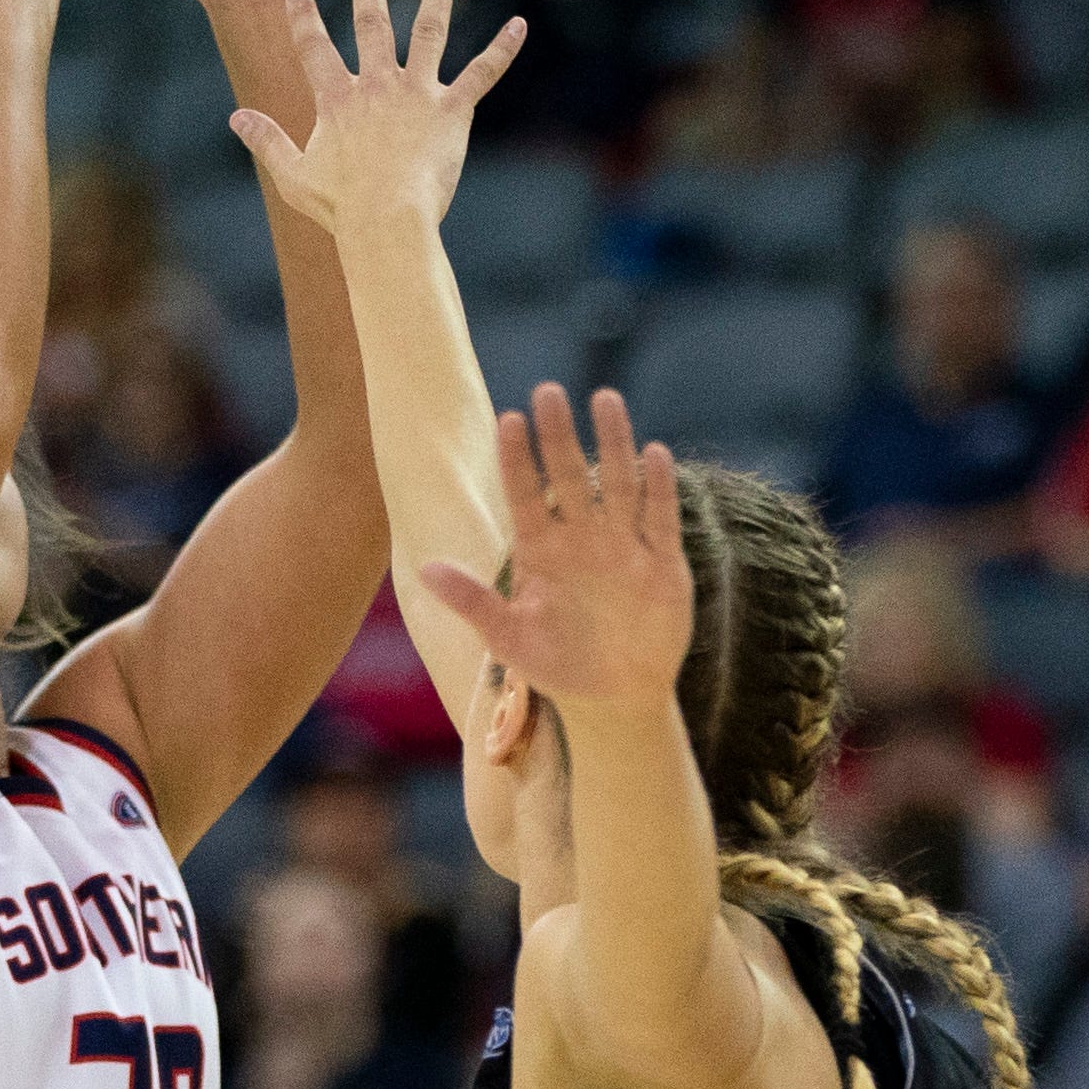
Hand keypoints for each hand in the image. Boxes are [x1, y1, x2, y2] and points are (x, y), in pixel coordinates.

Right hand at [228, 0, 523, 232]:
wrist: (388, 222)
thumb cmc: (341, 208)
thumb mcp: (294, 176)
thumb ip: (267, 142)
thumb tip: (236, 119)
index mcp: (337, 100)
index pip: (314, 48)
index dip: (303, 16)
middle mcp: (377, 85)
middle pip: (371, 24)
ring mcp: (417, 93)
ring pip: (428, 31)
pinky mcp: (452, 110)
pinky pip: (481, 73)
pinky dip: (501, 49)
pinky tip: (519, 25)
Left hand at [421, 385, 693, 713]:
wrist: (615, 697)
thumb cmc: (557, 664)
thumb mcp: (508, 638)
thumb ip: (473, 601)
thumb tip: (424, 570)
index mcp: (542, 550)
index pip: (525, 495)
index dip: (517, 460)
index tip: (508, 421)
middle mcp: (582, 538)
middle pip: (569, 476)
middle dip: (559, 436)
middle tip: (548, 391)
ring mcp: (624, 546)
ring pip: (618, 484)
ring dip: (614, 443)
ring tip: (604, 399)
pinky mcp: (663, 564)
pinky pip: (660, 519)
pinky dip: (658, 489)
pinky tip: (655, 453)